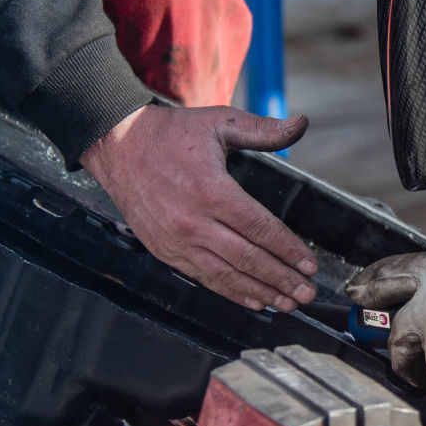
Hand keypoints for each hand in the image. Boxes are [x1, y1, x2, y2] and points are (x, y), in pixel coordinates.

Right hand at [81, 103, 319, 310]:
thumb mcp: (219, 122)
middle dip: (282, 279)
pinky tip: (253, 300)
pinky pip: (204, 277)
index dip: (289, 250)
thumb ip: (262, 130)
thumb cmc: (168, 134)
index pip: (260, 228)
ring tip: (287, 303)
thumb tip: (300, 123)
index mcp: (212, 190)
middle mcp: (194, 222)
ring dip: (261, 292)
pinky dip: (231, 292)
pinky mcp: (165, 251)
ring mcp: (177, 241)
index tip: (310, 265)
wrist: (116, 145)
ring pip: (227, 275)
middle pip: (248, 259)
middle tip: (307, 294)